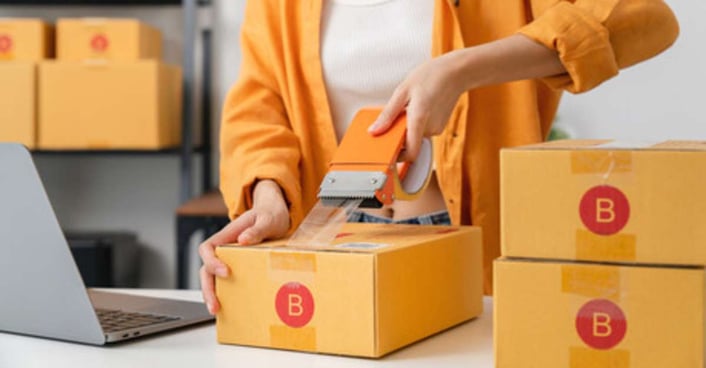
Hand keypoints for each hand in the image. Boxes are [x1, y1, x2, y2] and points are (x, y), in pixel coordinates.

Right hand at [198, 179, 289, 313]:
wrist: (276, 214)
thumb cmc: (269, 215)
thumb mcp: (267, 219)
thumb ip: (257, 229)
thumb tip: (243, 240)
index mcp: (228, 235)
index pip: (207, 248)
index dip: (211, 261)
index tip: (225, 272)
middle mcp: (225, 248)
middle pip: (206, 268)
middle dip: (207, 287)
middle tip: (214, 304)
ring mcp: (230, 258)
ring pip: (213, 277)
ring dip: (212, 293)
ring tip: (216, 310)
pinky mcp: (239, 266)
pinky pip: (227, 281)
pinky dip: (225, 293)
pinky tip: (229, 307)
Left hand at [368, 52, 465, 161]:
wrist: (456, 72)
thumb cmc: (431, 76)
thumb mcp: (402, 91)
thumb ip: (388, 114)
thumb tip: (374, 131)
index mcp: (419, 120)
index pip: (410, 153)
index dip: (398, 157)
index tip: (388, 151)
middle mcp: (430, 128)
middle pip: (409, 142)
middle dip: (399, 132)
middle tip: (396, 115)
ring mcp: (437, 129)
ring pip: (415, 135)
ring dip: (408, 126)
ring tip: (409, 106)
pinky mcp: (440, 126)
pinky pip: (422, 129)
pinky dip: (416, 122)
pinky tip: (418, 107)